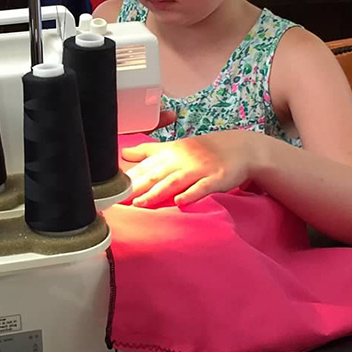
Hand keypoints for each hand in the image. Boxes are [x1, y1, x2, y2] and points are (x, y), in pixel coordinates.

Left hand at [122, 130, 258, 207]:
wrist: (240, 148)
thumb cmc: (204, 151)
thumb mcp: (175, 148)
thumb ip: (149, 151)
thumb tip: (124, 153)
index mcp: (171, 152)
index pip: (146, 166)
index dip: (128, 178)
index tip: (111, 189)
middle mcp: (183, 159)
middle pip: (156, 174)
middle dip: (137, 187)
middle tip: (118, 199)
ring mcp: (200, 169)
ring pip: (175, 181)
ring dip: (157, 193)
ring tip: (140, 204)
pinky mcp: (216, 179)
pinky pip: (202, 187)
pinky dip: (191, 194)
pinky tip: (180, 202)